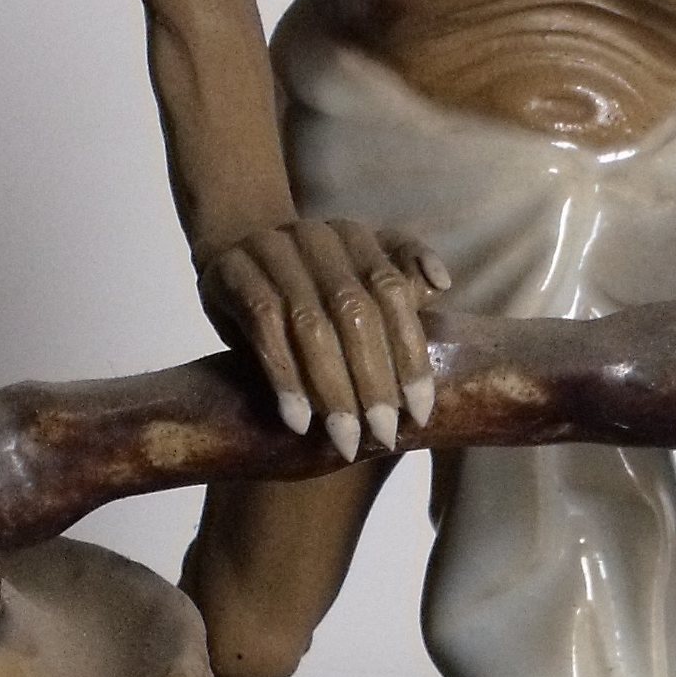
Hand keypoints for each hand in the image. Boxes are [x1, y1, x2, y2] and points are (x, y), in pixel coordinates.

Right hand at [200, 220, 451, 460]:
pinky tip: (299, 420)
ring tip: (345, 438)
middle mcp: (317, 238)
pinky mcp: (233, 274)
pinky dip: (285, 379)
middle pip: (354, 312)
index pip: (392, 294)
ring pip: (310, 324)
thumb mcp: (357, 271)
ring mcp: (271, 252)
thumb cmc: (308, 278)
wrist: (232, 250)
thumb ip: (402, 275)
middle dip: (373, 380)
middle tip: (384, 433)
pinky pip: (264, 329)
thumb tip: (443, 283)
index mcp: (356, 238)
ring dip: (332, 389)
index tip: (421, 410)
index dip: (409, 353)